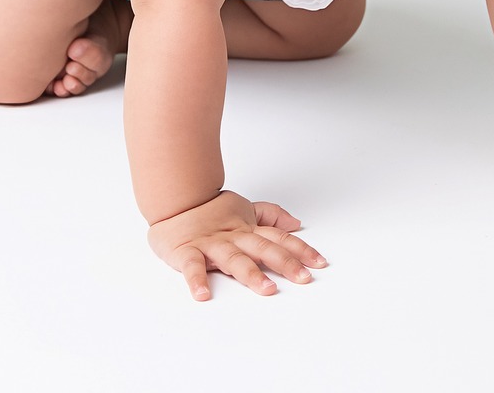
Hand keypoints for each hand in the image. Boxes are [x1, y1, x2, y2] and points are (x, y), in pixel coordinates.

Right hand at [146, 189, 328, 300]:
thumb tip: (295, 224)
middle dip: (285, 263)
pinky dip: (196, 279)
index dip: (300, 250)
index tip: (320, 264)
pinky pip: (192, 266)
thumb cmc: (209, 209)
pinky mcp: (186, 251)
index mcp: (247, 229)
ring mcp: (210, 244)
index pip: (279, 238)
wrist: (173, 198)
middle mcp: (233, 237)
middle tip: (303, 278)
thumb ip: (269, 216)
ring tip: (267, 290)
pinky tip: (203, 294)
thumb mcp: (243, 208)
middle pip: (263, 249)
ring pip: (233, 259)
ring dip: (251, 274)